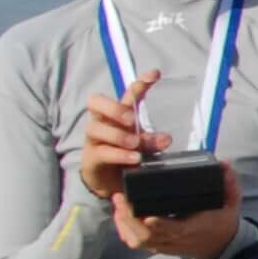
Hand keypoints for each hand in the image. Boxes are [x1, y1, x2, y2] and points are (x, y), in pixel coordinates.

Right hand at [80, 76, 156, 199]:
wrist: (110, 183)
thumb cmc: (126, 157)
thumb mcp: (143, 147)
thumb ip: (153, 142)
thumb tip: (166, 138)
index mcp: (118, 116)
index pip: (126, 95)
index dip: (139, 84)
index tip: (155, 75)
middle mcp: (103, 123)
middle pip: (95, 102)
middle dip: (113, 108)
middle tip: (131, 119)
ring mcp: (94, 140)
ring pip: (95, 128)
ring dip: (117, 134)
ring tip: (134, 143)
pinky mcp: (91, 158)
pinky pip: (101, 152)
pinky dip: (119, 155)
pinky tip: (133, 158)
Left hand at [111, 160, 240, 258]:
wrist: (221, 245)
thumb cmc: (223, 221)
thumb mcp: (231, 201)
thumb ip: (229, 183)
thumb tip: (224, 165)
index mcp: (193, 229)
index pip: (174, 230)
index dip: (159, 225)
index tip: (146, 216)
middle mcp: (176, 239)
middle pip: (148, 236)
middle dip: (130, 219)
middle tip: (120, 198)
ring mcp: (165, 245)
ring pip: (139, 241)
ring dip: (125, 224)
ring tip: (118, 204)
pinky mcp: (158, 246)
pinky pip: (137, 243)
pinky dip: (126, 231)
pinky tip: (120, 216)